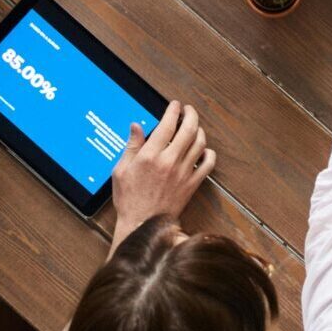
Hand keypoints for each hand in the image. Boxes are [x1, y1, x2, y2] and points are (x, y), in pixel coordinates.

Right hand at [112, 102, 214, 240]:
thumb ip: (131, 146)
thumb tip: (136, 127)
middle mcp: (169, 161)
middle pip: (188, 129)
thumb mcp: (121, 170)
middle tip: (188, 110)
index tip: (174, 105)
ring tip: (195, 127)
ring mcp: (183, 173)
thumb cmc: (129, 199)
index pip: (167, 125)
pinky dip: (209, 154)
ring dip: (199, 131)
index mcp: (150, 156)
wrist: (143, 225)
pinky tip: (204, 150)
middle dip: (190, 115)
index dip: (173, 111)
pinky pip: (208, 165)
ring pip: (200, 144)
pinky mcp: (191, 185)